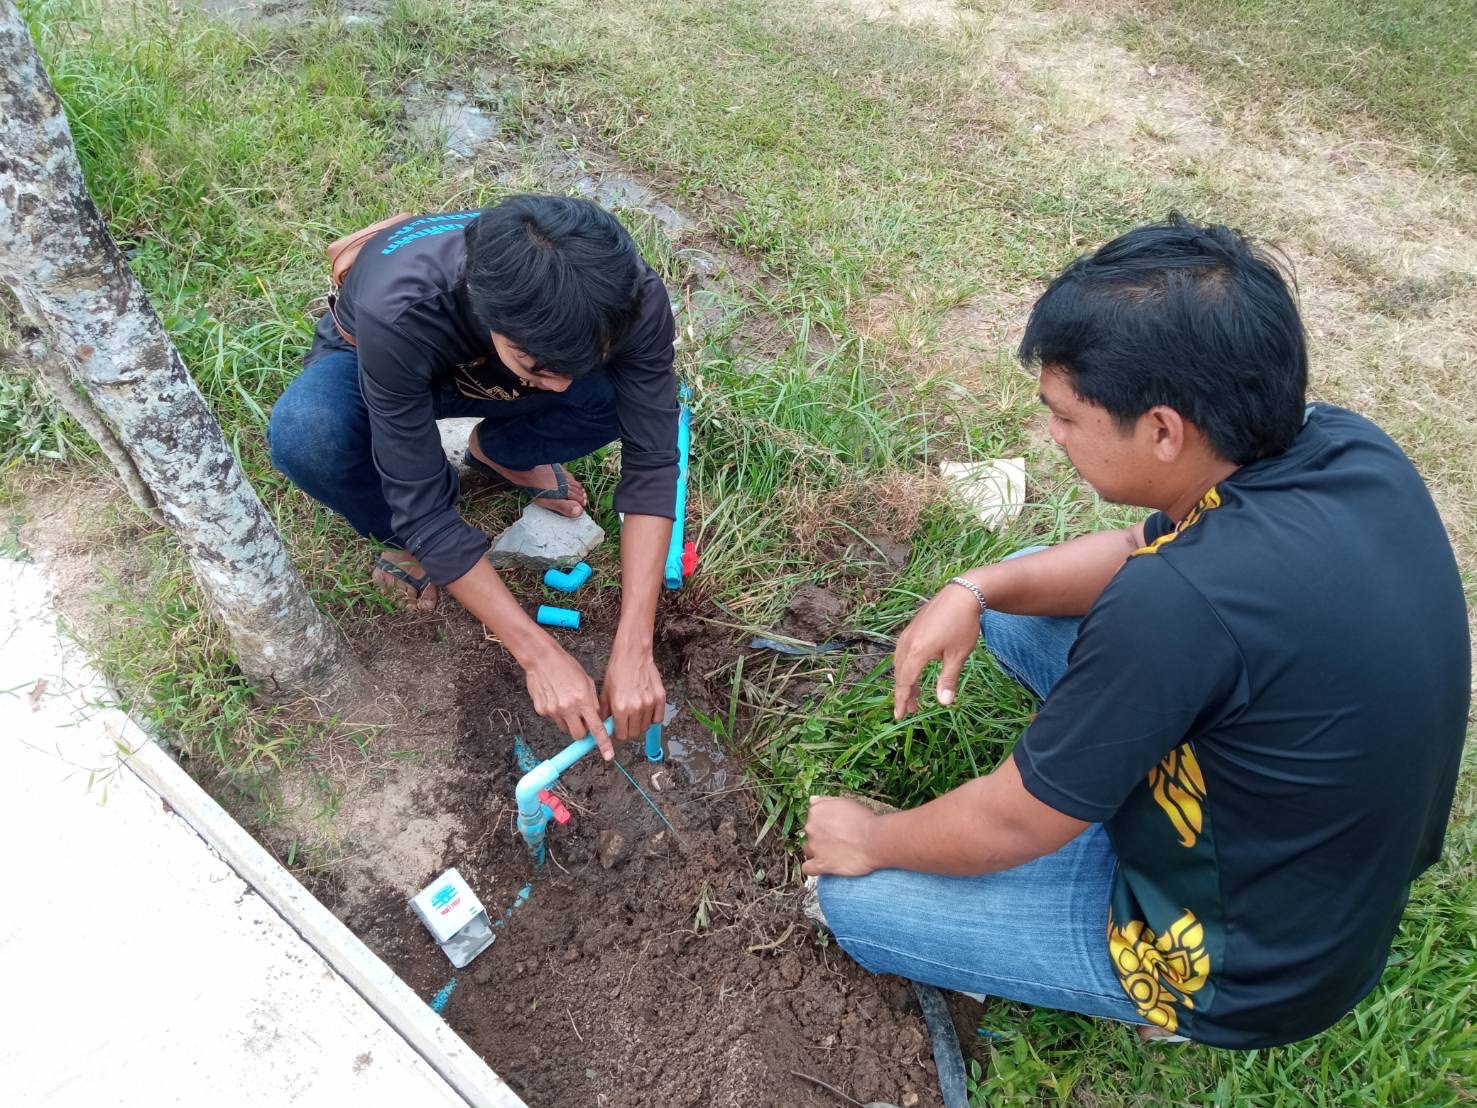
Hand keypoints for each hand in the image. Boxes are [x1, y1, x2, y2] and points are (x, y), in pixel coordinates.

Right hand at [522, 643, 611, 757]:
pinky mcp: (542, 710)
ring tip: (566, 702)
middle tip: (581, 719)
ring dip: (568, 721)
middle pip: (578, 734)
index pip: (596, 728)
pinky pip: (552, 719)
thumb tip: (596, 718)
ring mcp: (554, 711)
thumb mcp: (587, 682)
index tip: (608, 755)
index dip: (603, 743)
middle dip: (582, 731)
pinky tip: (554, 697)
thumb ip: (592, 702)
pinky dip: (555, 712)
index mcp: (584, 701)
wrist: (542, 659)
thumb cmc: (566, 666)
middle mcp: (569, 709)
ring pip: (565, 727)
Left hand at [601, 644, 665, 742]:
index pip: (622, 735)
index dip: (619, 733)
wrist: (633, 654)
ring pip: (646, 727)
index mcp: (620, 708)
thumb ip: (605, 712)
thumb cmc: (618, 670)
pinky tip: (646, 710)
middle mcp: (636, 708)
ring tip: (635, 712)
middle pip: (635, 733)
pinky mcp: (660, 698)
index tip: (618, 729)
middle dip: (629, 730)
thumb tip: (604, 725)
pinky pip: (658, 718)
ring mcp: (650, 703)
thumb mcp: (605, 691)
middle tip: (626, 721)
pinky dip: (653, 718)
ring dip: (640, 724)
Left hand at [801, 796, 881, 876]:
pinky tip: (821, 867)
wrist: (874, 840)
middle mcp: (811, 828)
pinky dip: (812, 868)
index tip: (833, 829)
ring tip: (832, 854)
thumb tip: (812, 801)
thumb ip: (826, 801)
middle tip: (836, 841)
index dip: (823, 825)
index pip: (812, 818)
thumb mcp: (845, 802)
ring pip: (808, 850)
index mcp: (816, 811)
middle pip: (809, 834)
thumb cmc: (864, 820)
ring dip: (816, 852)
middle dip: (820, 838)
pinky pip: (807, 868)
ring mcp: (814, 847)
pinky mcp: (820, 864)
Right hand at [891, 581, 982, 718]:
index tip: (900, 716)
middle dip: (904, 692)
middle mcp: (907, 643)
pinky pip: (903, 651)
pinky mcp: (912, 628)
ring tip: (914, 693)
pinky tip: (915, 669)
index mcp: (917, 652)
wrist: (962, 594)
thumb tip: (944, 704)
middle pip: (900, 673)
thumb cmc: (963, 625)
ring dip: (905, 679)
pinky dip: (906, 666)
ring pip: (900, 662)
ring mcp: (908, 634)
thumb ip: (948, 679)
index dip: (901, 700)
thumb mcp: (958, 655)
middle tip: (912, 709)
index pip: (905, 682)